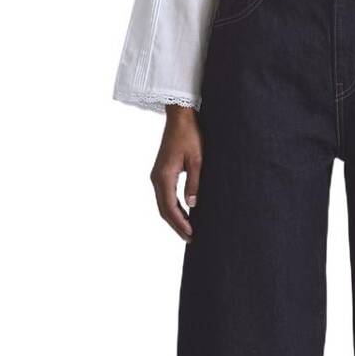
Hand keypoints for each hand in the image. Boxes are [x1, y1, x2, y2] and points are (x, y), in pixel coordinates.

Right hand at [151, 104, 202, 241]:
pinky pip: (164, 195)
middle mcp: (156, 178)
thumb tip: (192, 205)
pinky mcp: (161, 172)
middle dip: (176, 225)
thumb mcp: (197, 159)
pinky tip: (184, 213)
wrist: (180, 117)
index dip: (180, 223)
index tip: (191, 235)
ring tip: (188, 230)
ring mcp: (157, 175)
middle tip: (191, 238)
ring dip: (174, 218)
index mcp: (164, 176)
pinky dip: (172, 207)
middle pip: (163, 209)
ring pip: (163, 204)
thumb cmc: (191, 135)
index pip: (170, 208)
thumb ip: (194, 182)